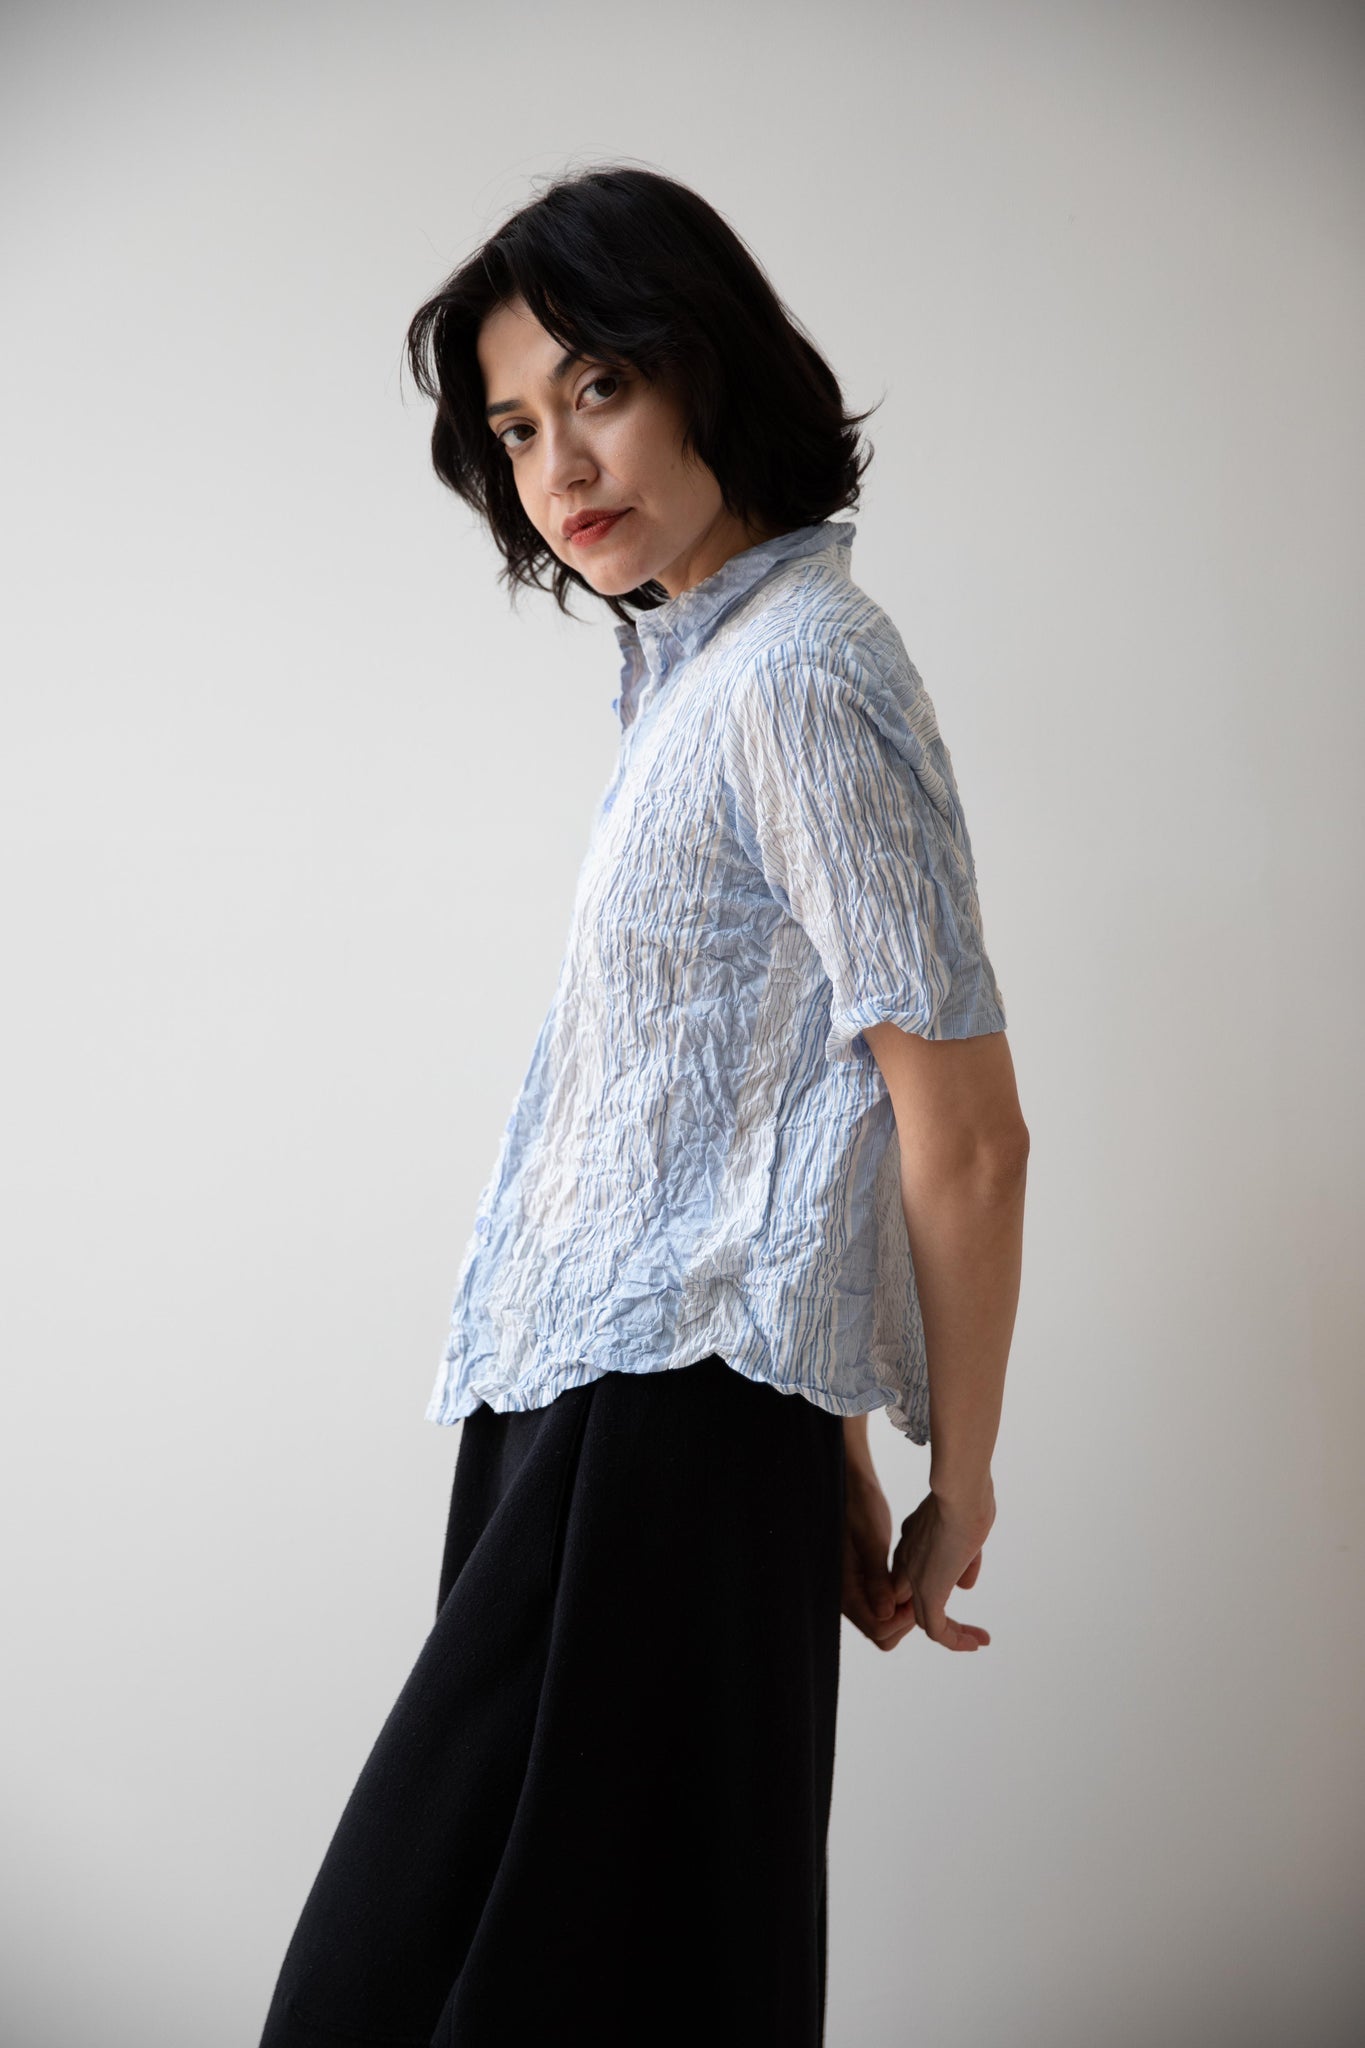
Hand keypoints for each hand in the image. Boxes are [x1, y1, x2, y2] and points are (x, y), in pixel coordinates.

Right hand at [841, 1461, 919, 1650]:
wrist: (853, 1486)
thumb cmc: (859, 1507)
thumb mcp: (869, 1540)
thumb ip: (875, 1579)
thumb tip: (886, 1612)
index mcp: (848, 1592)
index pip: (879, 1629)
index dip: (904, 1622)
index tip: (925, 1601)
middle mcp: (853, 1597)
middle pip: (886, 1632)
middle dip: (910, 1620)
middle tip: (932, 1593)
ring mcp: (862, 1590)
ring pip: (891, 1619)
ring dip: (913, 1610)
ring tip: (936, 1584)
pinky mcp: (872, 1579)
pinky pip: (893, 1602)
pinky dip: (911, 1598)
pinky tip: (930, 1577)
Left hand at [889, 1489, 994, 1651]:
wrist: (960, 1491)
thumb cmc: (968, 1498)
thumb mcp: (966, 1526)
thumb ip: (963, 1558)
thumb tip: (965, 1586)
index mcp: (913, 1537)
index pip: (912, 1572)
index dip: (930, 1585)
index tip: (958, 1585)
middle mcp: (907, 1560)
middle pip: (910, 1599)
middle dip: (936, 1614)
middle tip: (962, 1628)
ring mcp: (916, 1577)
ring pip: (923, 1619)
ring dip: (951, 1633)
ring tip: (975, 1641)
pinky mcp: (930, 1591)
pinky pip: (936, 1630)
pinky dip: (954, 1640)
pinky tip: (976, 1643)